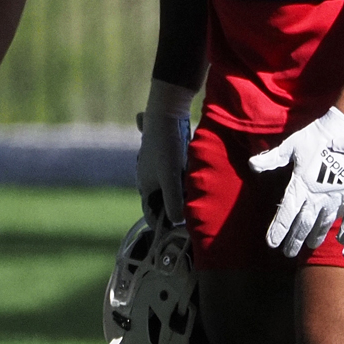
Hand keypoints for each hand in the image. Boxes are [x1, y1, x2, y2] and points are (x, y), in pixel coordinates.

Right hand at [136, 80, 195, 224]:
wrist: (166, 112)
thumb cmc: (167, 145)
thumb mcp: (171, 176)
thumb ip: (173, 200)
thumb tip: (177, 222)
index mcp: (146, 186)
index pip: (152, 216)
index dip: (166, 225)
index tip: (184, 232)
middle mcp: (149, 179)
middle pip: (162, 203)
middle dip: (176, 210)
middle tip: (195, 215)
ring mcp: (157, 168)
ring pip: (170, 190)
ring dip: (182, 195)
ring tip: (198, 198)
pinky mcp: (168, 158)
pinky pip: (176, 176)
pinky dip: (185, 181)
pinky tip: (196, 178)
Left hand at [248, 107, 343, 256]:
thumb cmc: (316, 137)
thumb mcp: (291, 146)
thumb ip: (272, 158)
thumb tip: (253, 164)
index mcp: (300, 186)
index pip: (286, 215)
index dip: (278, 230)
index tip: (272, 243)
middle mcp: (316, 196)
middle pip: (303, 224)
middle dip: (294, 239)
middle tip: (287, 253)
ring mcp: (333, 197)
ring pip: (321, 223)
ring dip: (313, 237)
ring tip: (308, 247)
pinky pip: (338, 215)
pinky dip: (331, 225)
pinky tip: (330, 231)